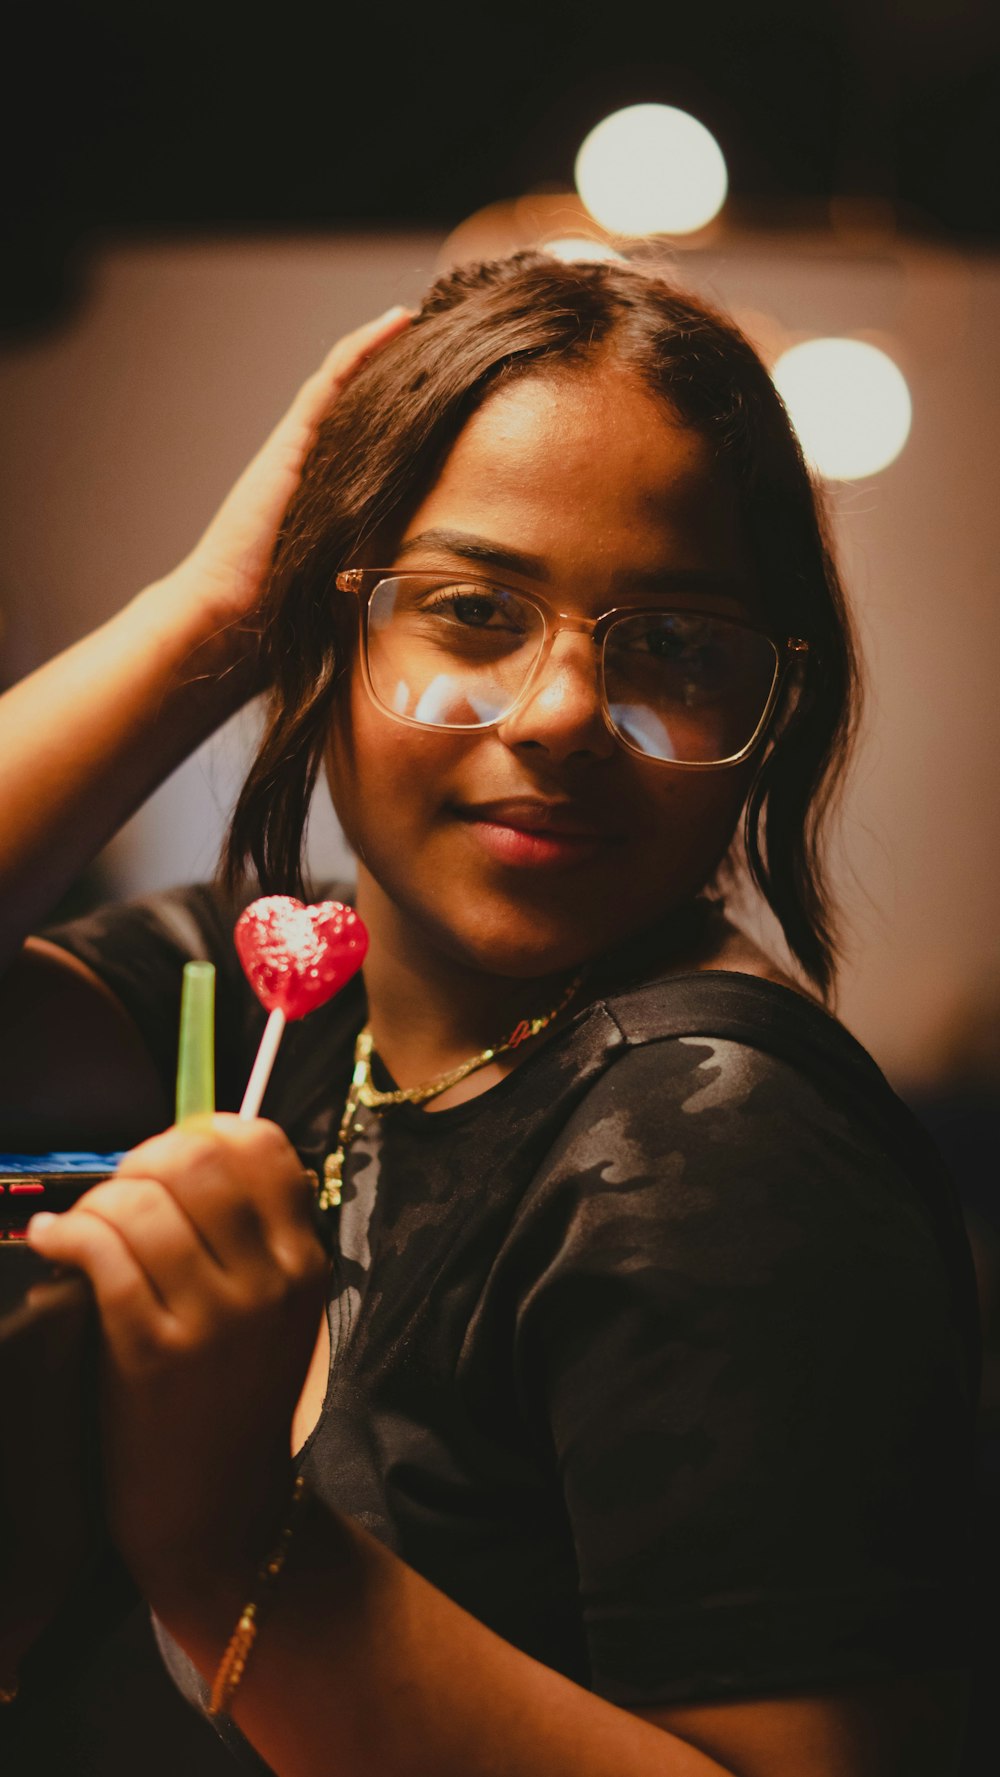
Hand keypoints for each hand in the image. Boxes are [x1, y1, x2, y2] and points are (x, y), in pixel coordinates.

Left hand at [24, 1116, 327, 1608]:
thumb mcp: (276, 1315)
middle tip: (116, 1194)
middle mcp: (271, 1283)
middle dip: (141, 1162)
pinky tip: (52, 1244)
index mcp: (307, 1263)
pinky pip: (104, 1253)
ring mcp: (216, 1319)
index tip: (164, 1161)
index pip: (262, 1146)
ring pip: (143, 1203)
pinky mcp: (155, 1354)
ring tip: (79, 1227)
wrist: (221, 1516)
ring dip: (96, 1203)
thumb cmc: (234, 1403)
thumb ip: (249, 1238)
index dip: (200, 1133)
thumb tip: (180, 1151)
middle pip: (197, 1159)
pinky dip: (66, 1234)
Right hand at [164, 305, 411, 654]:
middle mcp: (309, 466)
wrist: (224, 618)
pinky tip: (398, 323)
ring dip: (384, 347)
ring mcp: (296, 451)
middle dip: (397, 371)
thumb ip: (377, 569)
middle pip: (359, 404)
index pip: (369, 441)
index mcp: (325, 498)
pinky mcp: (290, 444)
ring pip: (347, 383)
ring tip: (423, 319)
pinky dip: (363, 350)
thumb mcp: (345, 587)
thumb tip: (431, 583)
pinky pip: (331, 383)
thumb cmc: (276, 618)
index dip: (402, 412)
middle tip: (444, 342)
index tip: (444, 393)